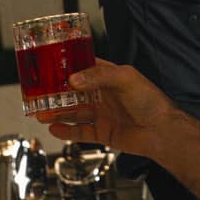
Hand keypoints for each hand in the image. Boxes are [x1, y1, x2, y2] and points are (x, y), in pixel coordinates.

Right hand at [47, 60, 186, 159]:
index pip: (84, 68)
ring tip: (40, 112)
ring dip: (56, 112)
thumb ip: (98, 76)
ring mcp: (102, 114)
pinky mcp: (102, 133)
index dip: (66, 68)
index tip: (48, 67)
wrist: (161, 132)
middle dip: (55, 93)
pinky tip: (54, 128)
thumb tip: (74, 79)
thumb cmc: (150, 101)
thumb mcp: (125, 79)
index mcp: (109, 77)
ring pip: (73, 113)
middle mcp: (103, 95)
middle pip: (73, 93)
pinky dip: (66, 131)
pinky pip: (79, 132)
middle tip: (37, 94)